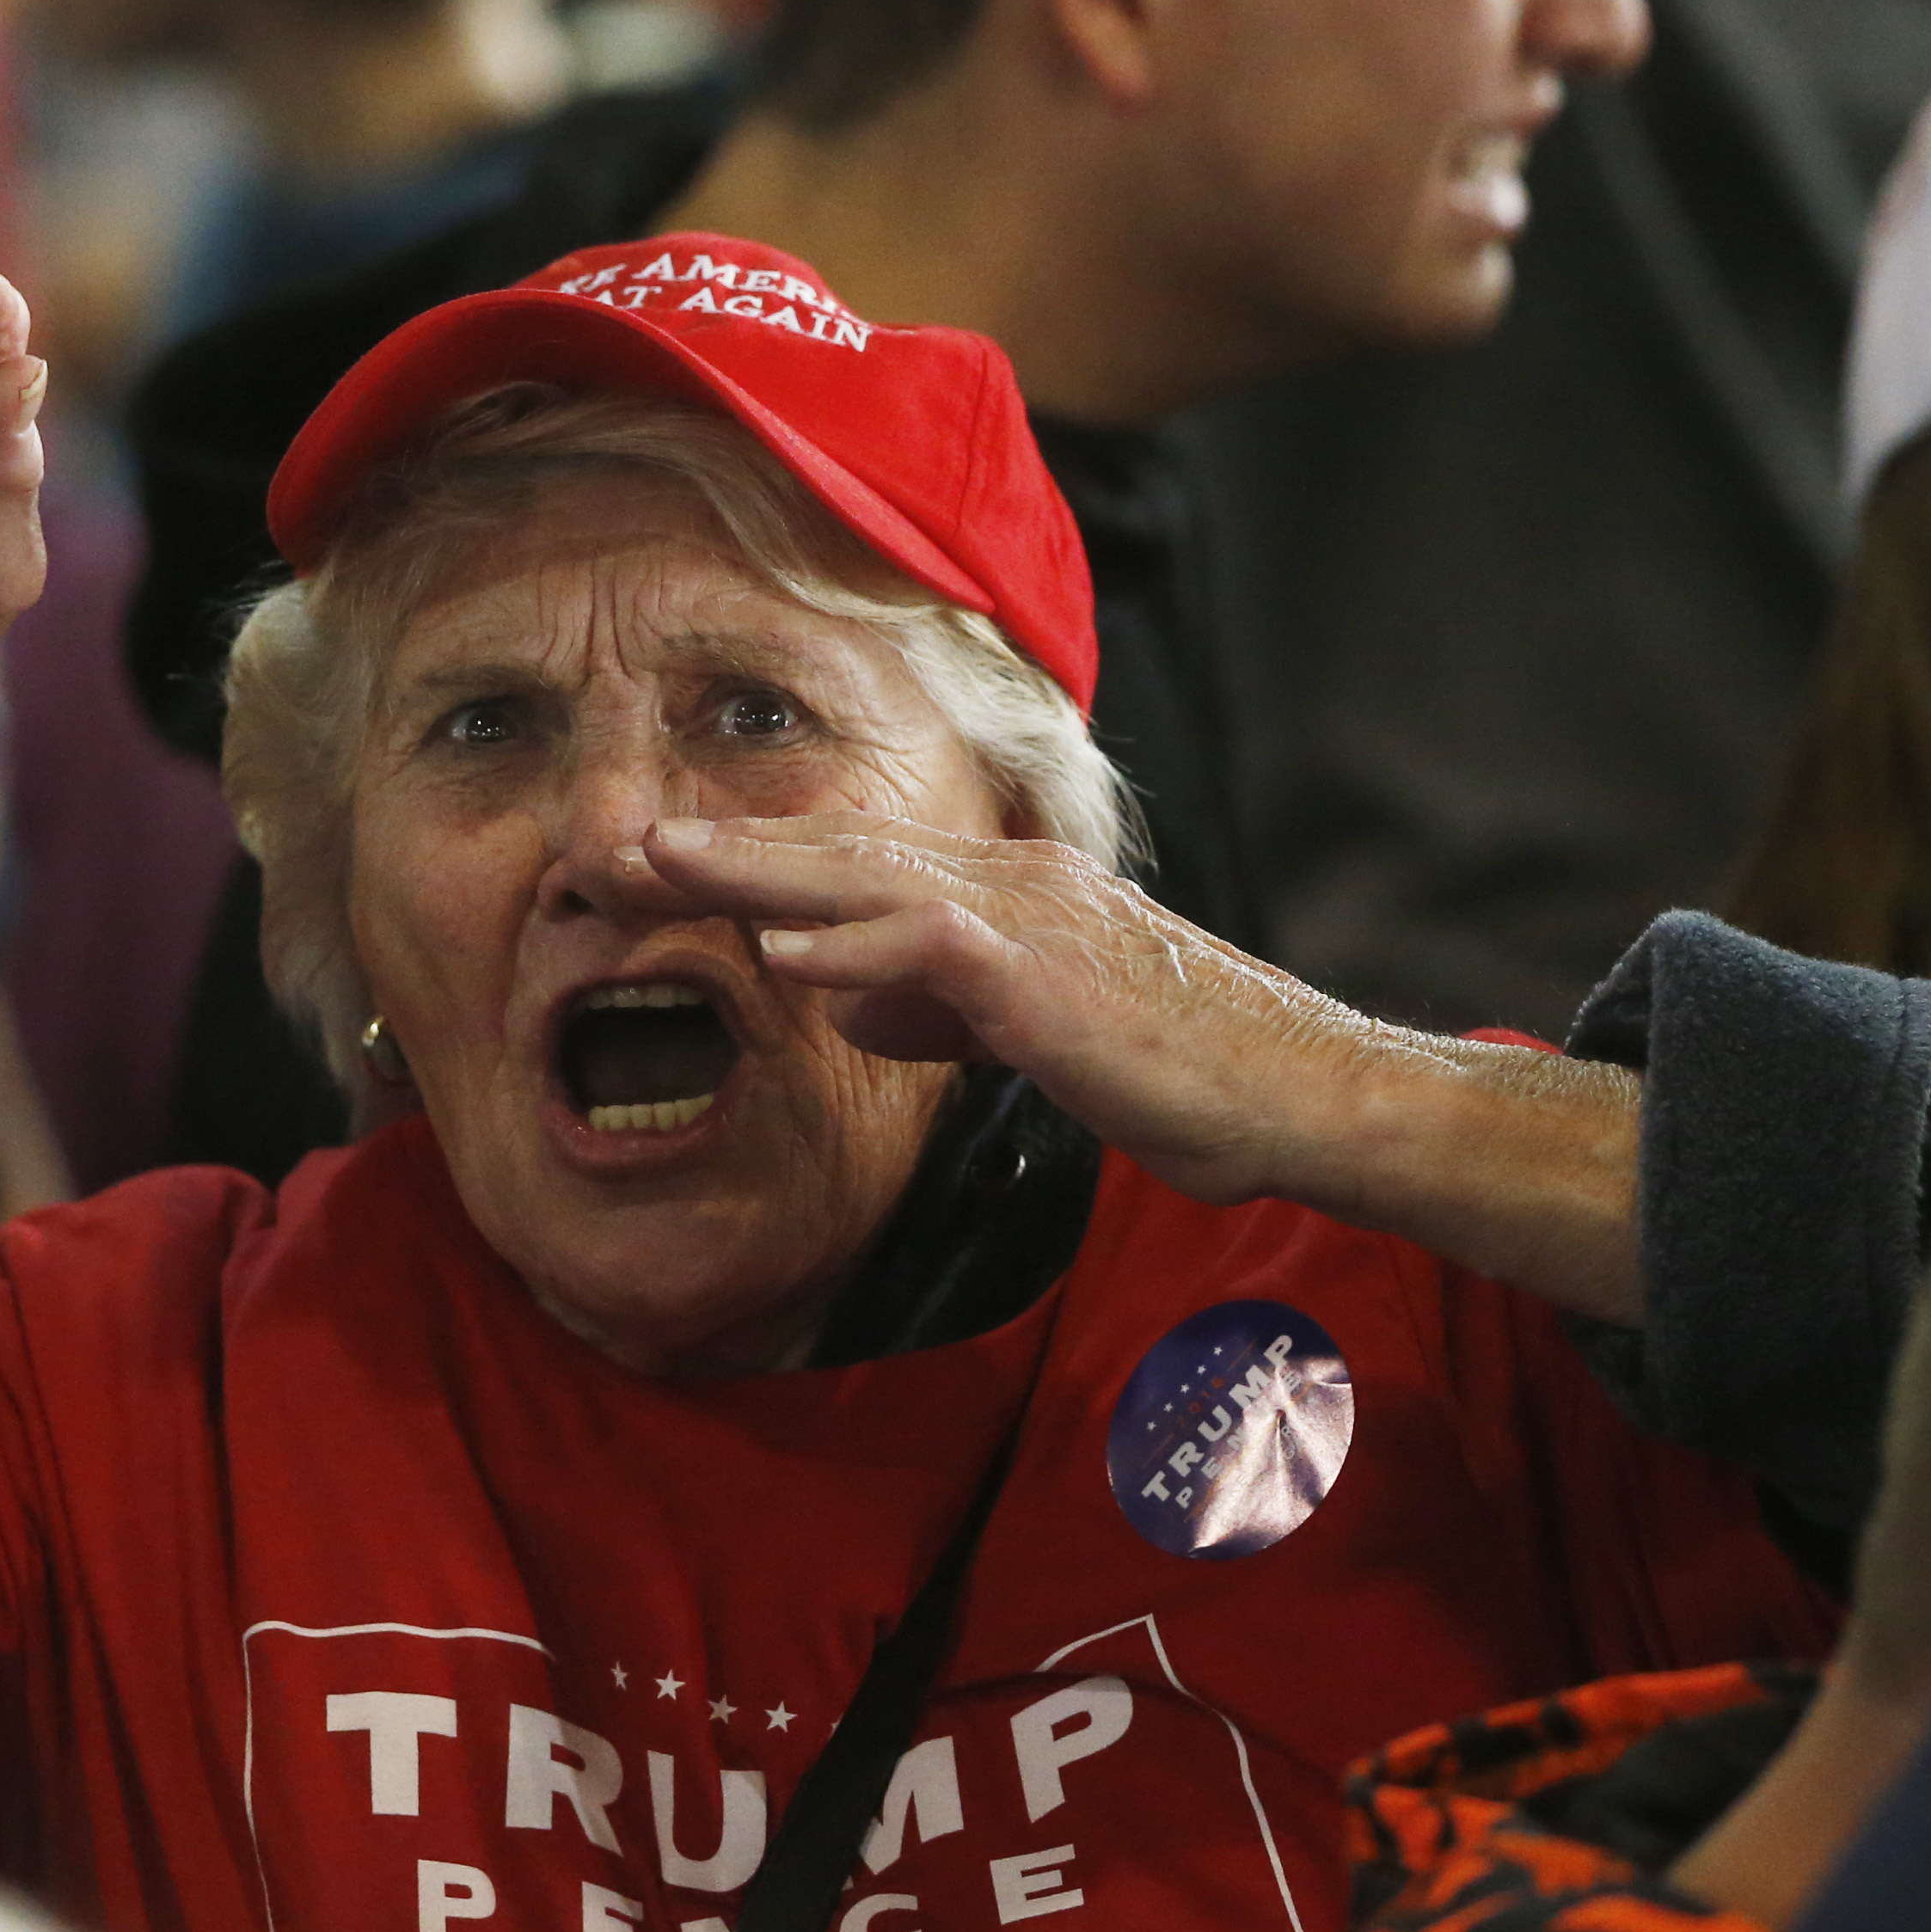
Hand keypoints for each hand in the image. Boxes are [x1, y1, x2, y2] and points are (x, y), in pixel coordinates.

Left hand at [637, 814, 1392, 1207]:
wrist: (1303, 1094)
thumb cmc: (1187, 1075)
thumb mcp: (1037, 1040)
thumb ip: (942, 1010)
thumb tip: (847, 1001)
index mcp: (1014, 898)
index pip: (864, 866)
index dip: (761, 861)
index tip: (671, 862)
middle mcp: (1016, 888)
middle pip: (847, 852)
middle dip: (733, 846)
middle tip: (627, 837)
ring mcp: (1034, 924)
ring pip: (873, 880)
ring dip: (761, 871)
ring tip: (666, 864)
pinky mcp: (1051, 978)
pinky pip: (933, 948)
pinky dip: (852, 942)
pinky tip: (783, 947)